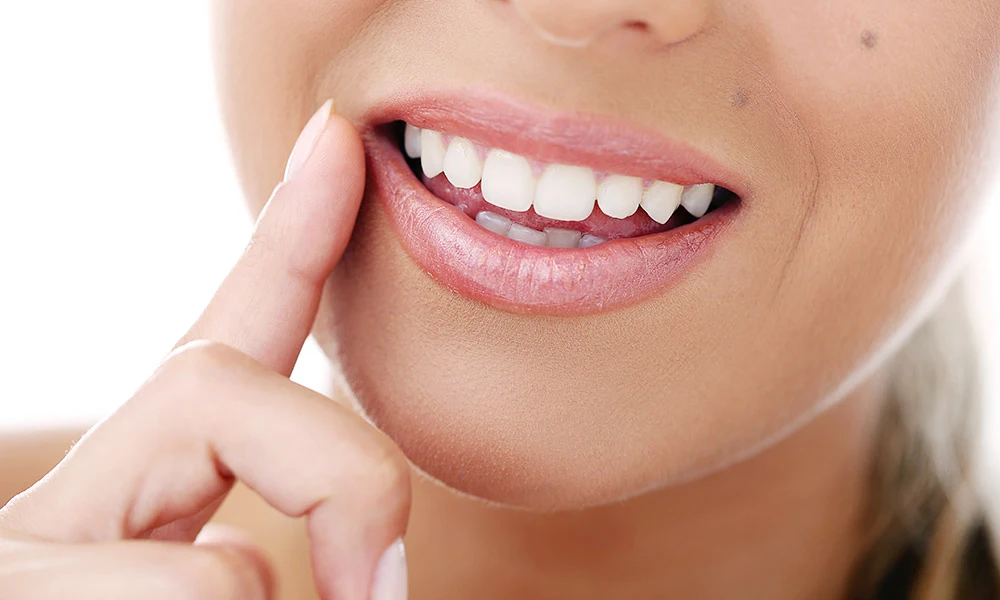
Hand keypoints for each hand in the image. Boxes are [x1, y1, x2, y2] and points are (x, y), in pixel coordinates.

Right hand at [0, 101, 409, 599]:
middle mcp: (60, 512)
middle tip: (383, 590)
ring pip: (212, 570)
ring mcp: (19, 565)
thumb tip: (374, 581)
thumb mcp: (214, 598)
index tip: (334, 144)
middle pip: (213, 388)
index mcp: (137, 499)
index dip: (286, 239)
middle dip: (340, 474)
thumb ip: (287, 549)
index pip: (223, 339)